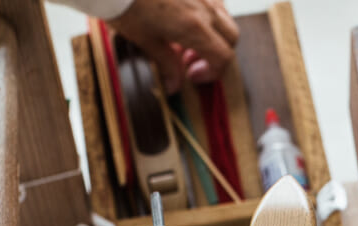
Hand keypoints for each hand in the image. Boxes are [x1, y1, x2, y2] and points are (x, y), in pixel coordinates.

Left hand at [108, 0, 239, 92]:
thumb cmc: (125, 4)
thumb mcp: (144, 39)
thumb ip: (166, 63)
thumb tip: (175, 86)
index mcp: (194, 27)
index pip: (223, 57)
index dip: (212, 72)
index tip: (193, 77)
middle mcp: (205, 8)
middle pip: (231, 37)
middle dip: (217, 54)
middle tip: (189, 61)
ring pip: (224, 17)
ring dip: (212, 34)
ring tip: (185, 38)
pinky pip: (213, 1)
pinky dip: (206, 15)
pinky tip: (185, 18)